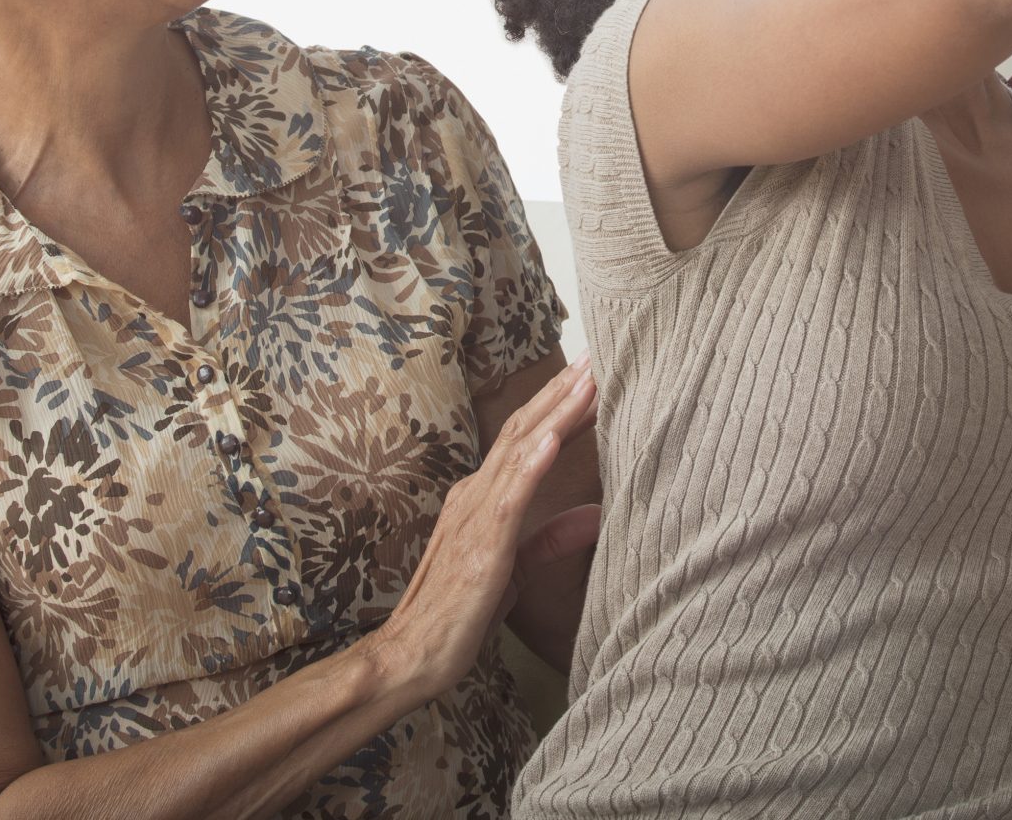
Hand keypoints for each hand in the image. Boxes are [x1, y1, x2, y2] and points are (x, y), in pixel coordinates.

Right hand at [374, 356, 596, 706]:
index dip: (561, 407)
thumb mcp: (514, 570)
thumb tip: (596, 516)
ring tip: (588, 378)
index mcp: (481, 498)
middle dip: (563, 391)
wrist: (411, 656)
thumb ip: (552, 538)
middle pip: (525, 429)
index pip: (528, 440)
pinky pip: (510, 497)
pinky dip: (533, 462)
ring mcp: (475, 515)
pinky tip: (553, 436)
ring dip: (557, 411)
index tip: (594, 377)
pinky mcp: (481, 545)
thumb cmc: (459, 616)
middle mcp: (475, 495)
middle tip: (599, 354)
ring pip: (521, 450)